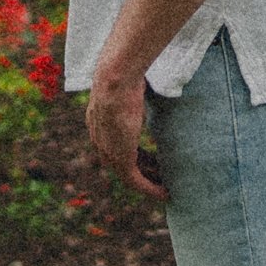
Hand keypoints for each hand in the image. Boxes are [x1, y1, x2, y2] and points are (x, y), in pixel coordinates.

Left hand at [87, 61, 161, 198]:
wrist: (115, 77)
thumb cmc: (124, 73)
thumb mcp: (127, 85)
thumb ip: (133, 91)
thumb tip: (144, 81)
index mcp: (98, 122)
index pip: (117, 143)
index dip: (135, 151)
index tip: (150, 156)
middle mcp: (100, 139)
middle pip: (123, 162)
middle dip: (143, 170)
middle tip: (162, 175)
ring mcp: (108, 150)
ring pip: (130, 175)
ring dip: (148, 183)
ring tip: (166, 188)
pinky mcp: (120, 157)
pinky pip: (136, 181)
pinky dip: (150, 188)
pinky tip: (164, 192)